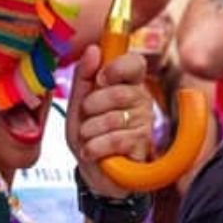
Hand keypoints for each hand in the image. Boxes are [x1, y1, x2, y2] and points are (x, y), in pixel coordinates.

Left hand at [66, 45, 154, 196]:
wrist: (94, 173)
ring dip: (90, 131)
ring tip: (88, 138)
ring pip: (113, 118)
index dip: (117, 67)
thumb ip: (83, 77)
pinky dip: (96, 147)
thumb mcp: (78, 104)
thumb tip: (93, 49)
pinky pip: (117, 139)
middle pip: (119, 92)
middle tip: (87, 118)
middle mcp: (141, 100)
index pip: (135, 63)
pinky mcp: (142, 145)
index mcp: (127, 84)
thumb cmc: (89, 135)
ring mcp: (144, 123)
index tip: (101, 78)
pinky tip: (92, 151)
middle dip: (92, 106)